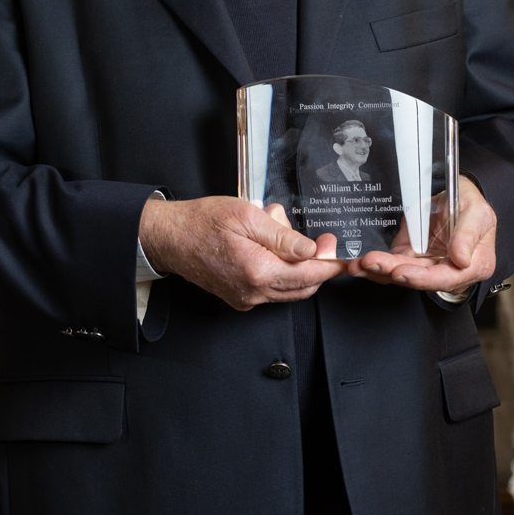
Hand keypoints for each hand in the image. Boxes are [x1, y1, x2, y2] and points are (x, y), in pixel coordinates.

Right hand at [139, 196, 345, 310]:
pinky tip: (270, 246)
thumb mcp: (246, 216)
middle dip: (318, 265)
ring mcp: (245, 298)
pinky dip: (280, 271)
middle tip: (322, 240)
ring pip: (288, 289)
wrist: (170, 237)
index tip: (342, 255)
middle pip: (303, 287)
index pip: (309, 275)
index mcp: (258, 271)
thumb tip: (311, 251)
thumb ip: (282, 236)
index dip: (330, 265)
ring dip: (297, 266)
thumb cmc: (202, 222)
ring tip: (286, 233)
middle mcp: (253, 292)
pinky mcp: (239, 297)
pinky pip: (271, 290)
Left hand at [346, 175, 496, 295]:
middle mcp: (448, 271)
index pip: (446, 278)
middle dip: (392, 272)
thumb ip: (468, 235)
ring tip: (360, 264)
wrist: (457, 196)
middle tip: (372, 263)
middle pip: (419, 278)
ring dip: (378, 271)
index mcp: (473, 265)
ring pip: (401, 274)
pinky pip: (391, 265)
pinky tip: (359, 265)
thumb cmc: (472, 206)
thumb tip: (461, 260)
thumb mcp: (478, 213)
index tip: (402, 272)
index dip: (422, 278)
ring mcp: (427, 265)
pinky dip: (374, 266)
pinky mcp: (410, 257)